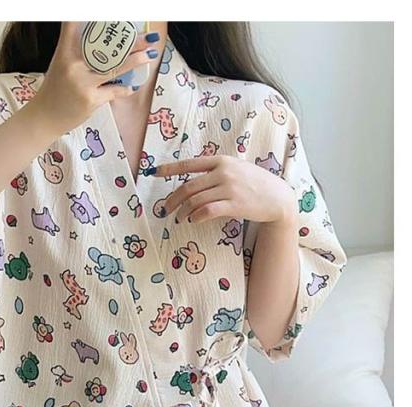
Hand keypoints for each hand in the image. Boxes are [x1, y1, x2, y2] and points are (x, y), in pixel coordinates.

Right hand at [31, 22, 159, 134]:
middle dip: (129, 41)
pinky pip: (113, 91)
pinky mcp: (90, 100)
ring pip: (115, 68)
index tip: (108, 13)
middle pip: (106, 47)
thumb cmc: (56, 89)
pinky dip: (123, 89)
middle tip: (147, 36)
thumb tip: (103, 44)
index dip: (84, 15)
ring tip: (150, 55)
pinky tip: (131, 87)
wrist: (45, 117)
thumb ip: (78, 52)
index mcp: (64, 52)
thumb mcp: (61, 64)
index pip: (73, 24)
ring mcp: (82, 83)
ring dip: (135, 61)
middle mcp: (73, 64)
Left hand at [154, 155, 297, 228]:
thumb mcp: (236, 169)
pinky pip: (207, 210)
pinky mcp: (235, 204)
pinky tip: (194, 220)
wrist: (278, 197)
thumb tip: (191, 183)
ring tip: (180, 218)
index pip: (189, 163)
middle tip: (166, 209)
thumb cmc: (255, 184)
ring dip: (183, 212)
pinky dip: (196, 217)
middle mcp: (224, 172)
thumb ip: (216, 171)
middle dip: (172, 200)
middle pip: (188, 186)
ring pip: (195, 200)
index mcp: (221, 161)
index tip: (154, 172)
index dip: (169, 169)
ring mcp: (230, 188)